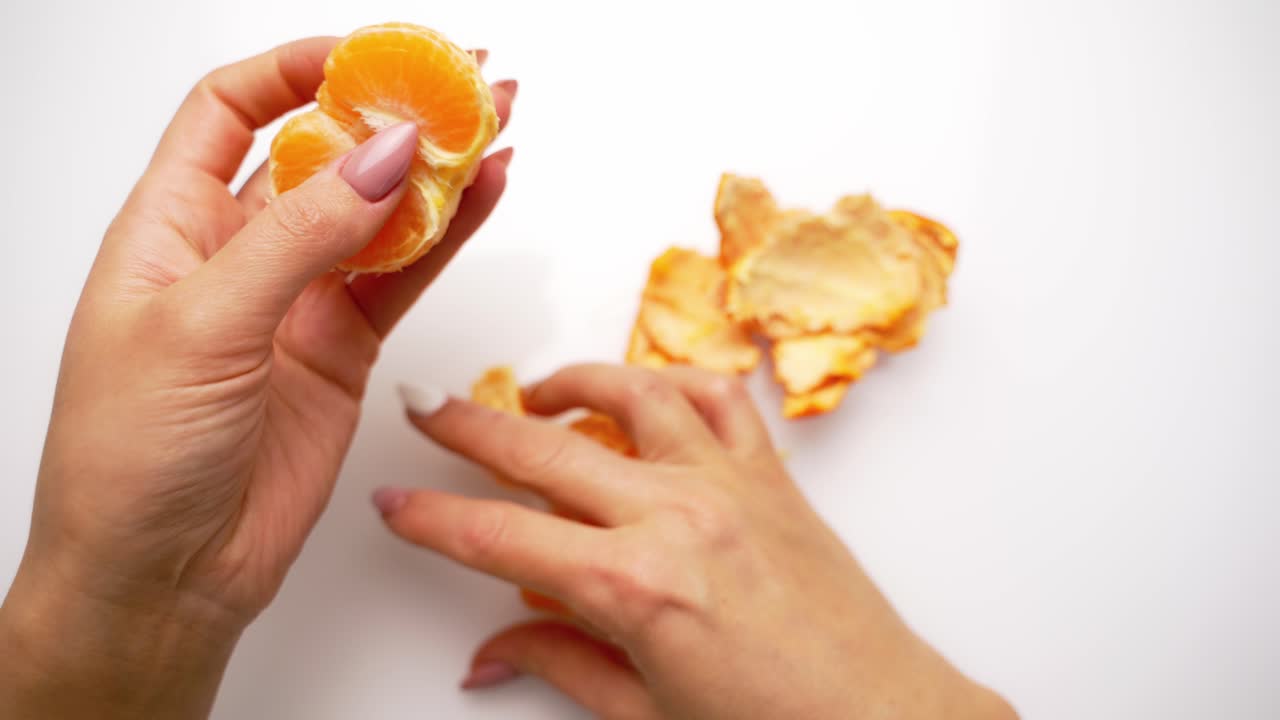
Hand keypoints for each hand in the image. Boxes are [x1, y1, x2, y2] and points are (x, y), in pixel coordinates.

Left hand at [0, 37, 513, 717]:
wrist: (164, 579)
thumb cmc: (131, 459)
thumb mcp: (203, 327)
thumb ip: (300, 236)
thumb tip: (383, 154)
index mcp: (169, 227)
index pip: (232, 110)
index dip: (298, 70)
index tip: (369, 57)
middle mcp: (236, 253)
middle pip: (322, 152)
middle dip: (390, 112)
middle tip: (463, 83)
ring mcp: (296, 301)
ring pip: (377, 212)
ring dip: (435, 170)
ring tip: (496, 126)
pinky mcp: (343, 349)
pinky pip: (403, 276)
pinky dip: (447, 237)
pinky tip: (483, 196)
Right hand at [379, 364, 1016, 718]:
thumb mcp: (645, 714)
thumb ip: (560, 663)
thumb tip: (491, 651)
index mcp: (634, 587)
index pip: (500, 537)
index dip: (434, 517)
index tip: (397, 500)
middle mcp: (677, 517)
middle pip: (544, 449)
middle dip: (468, 425)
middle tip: (426, 408)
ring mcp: (728, 484)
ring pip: (632, 395)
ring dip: (570, 382)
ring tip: (532, 392)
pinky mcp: (771, 475)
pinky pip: (719, 399)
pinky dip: (674, 382)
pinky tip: (645, 393)